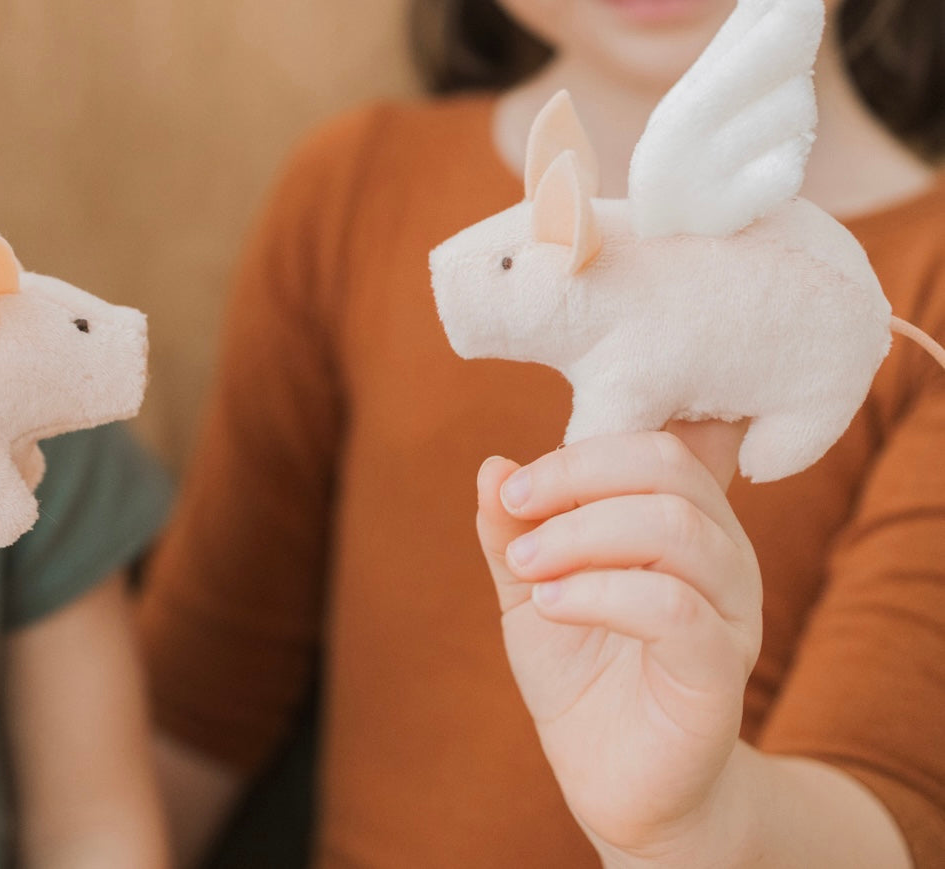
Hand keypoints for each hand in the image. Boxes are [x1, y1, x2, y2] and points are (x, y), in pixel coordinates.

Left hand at [476, 422, 761, 860]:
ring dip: (582, 533)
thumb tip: (491, 466)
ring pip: (676, 527)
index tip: (517, 482)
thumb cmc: (581, 669)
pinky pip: (675, 609)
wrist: (614, 782)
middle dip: (577, 473)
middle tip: (515, 505)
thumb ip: (512, 528)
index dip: (585, 443)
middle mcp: (720, 551)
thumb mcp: (531, 586)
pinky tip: (552, 606)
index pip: (654, 438)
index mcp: (681, 516)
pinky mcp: (722, 671)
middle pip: (667, 465)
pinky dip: (601, 592)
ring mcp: (730, 610)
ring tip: (527, 566)